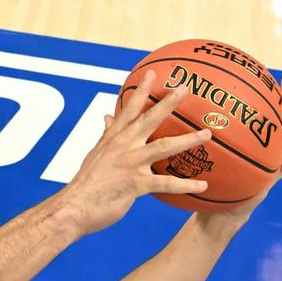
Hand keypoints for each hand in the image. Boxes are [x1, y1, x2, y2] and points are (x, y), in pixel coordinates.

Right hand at [62, 70, 211, 234]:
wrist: (74, 207)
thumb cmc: (86, 183)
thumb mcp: (95, 154)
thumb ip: (106, 135)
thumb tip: (107, 117)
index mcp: (113, 139)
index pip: (128, 109)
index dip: (142, 91)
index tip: (153, 73)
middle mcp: (122, 147)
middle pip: (148, 119)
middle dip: (168, 103)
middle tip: (185, 88)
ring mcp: (129, 164)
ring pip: (163, 147)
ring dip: (187, 140)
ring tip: (207, 134)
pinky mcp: (135, 184)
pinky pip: (165, 183)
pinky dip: (185, 184)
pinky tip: (203, 185)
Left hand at [197, 74, 281, 229]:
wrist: (217, 212)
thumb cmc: (207, 183)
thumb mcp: (197, 159)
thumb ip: (190, 140)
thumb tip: (169, 118)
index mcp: (244, 139)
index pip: (249, 112)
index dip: (252, 93)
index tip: (255, 71)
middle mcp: (259, 147)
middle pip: (272, 118)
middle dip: (281, 99)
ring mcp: (269, 161)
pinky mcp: (271, 179)